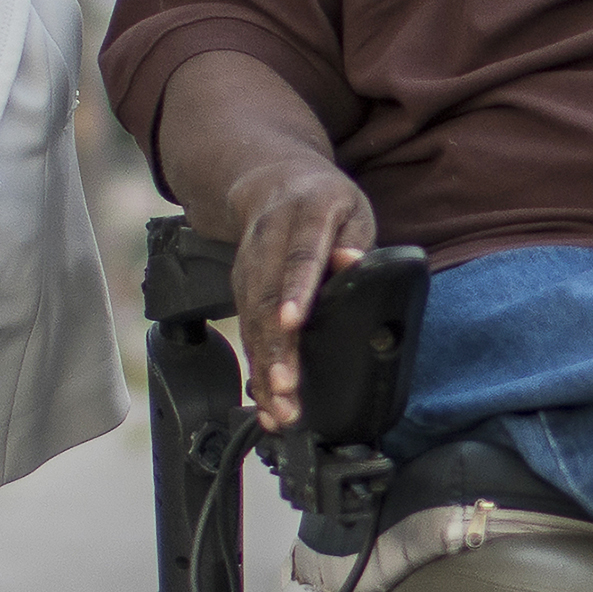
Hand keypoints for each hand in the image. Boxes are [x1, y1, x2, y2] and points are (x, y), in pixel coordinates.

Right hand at [223, 159, 380, 431]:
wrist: (269, 182)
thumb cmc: (324, 203)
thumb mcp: (351, 210)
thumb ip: (353, 240)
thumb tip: (352, 262)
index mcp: (305, 215)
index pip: (299, 255)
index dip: (295, 289)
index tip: (292, 322)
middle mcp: (267, 240)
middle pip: (266, 297)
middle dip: (275, 348)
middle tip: (287, 388)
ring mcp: (247, 265)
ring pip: (251, 320)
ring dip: (264, 368)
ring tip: (280, 409)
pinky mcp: (239, 288)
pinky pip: (246, 332)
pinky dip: (256, 369)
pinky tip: (266, 402)